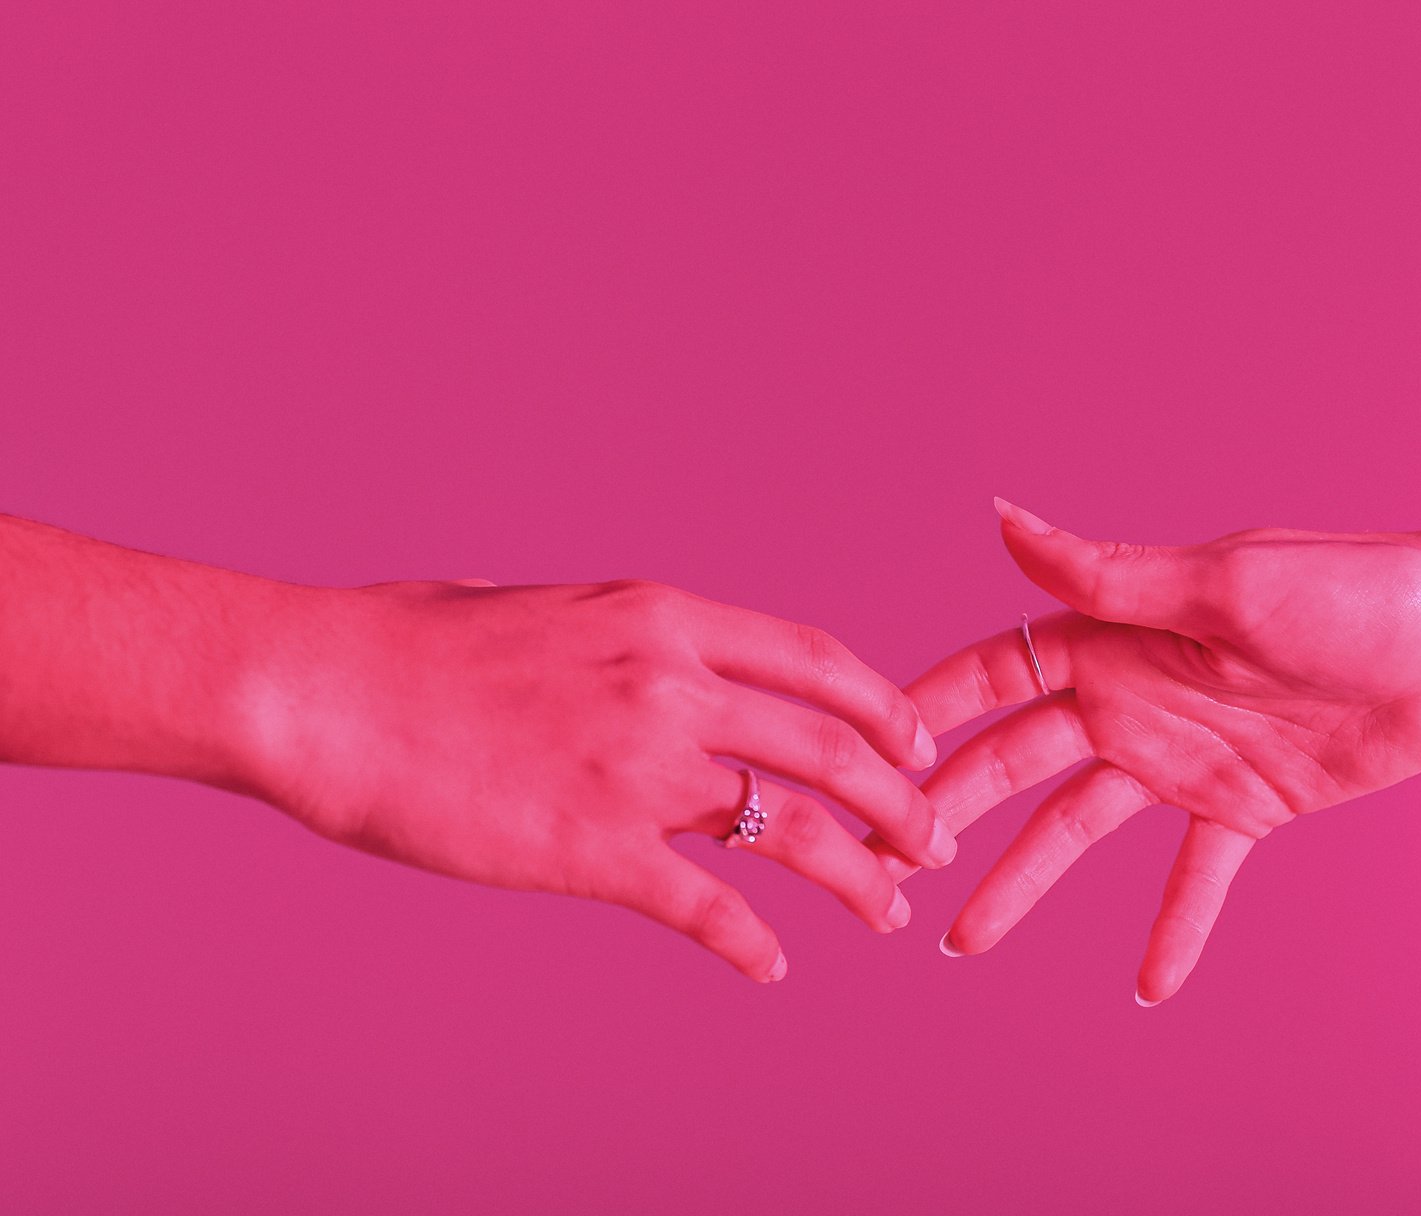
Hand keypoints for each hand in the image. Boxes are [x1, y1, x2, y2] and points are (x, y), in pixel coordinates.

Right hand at [237, 578, 952, 981]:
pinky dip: (751, 942)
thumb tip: (632, 640)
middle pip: (834, 750)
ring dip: (858, 877)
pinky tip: (769, 966)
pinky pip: (707, 906)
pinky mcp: (593, 849)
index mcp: (663, 619)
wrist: (323, 693)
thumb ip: (612, 632)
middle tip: (932, 840)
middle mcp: (671, 686)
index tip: (917, 744)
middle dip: (903, 801)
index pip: (818, 662)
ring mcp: (639, 768)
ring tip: (888, 912)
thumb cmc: (411, 644)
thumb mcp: (540, 606)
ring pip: (797, 829)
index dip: (885, 710)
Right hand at [887, 500, 1420, 1003]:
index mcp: (1119, 633)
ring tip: (961, 941)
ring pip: (1080, 829)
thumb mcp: (1222, 585)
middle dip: (950, 809)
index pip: (998, 672)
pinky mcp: (1245, 805)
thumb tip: (1001, 516)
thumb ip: (1107, 573)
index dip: (931, 711)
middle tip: (888, 865)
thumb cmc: (1353, 591)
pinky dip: (1172, 928)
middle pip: (1018, 760)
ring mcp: (1185, 756)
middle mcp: (1135, 695)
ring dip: (1023, 882)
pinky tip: (1144, 988)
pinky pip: (1195, 876)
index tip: (864, 751)